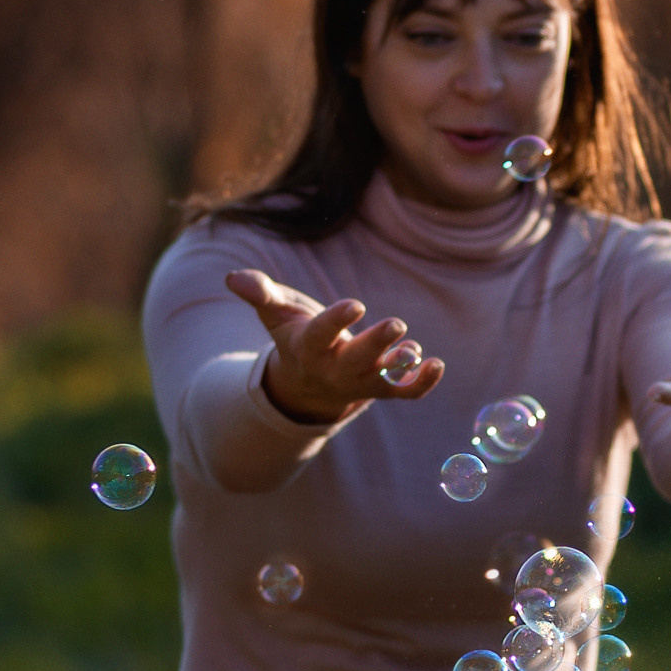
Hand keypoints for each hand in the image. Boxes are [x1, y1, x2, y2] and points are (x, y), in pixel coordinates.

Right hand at [226, 269, 444, 423]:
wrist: (308, 382)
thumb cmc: (296, 335)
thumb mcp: (276, 314)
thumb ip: (260, 294)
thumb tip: (233, 278)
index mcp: (308, 348)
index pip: (321, 335)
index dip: (336, 321)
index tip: (354, 304)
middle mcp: (334, 369)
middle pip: (356, 361)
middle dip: (376, 345)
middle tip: (397, 324)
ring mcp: (361, 382)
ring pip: (381, 380)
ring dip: (400, 368)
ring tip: (415, 350)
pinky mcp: (383, 389)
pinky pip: (405, 392)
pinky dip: (422, 383)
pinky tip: (437, 364)